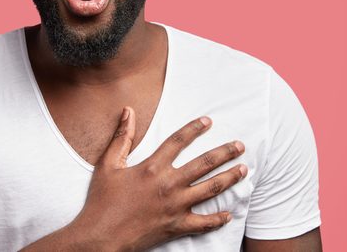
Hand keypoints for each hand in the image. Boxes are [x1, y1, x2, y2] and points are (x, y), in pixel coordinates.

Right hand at [71, 106, 246, 250]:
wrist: (101, 236)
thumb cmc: (102, 200)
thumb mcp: (108, 164)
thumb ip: (121, 137)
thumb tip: (128, 111)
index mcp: (151, 167)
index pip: (178, 141)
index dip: (194, 129)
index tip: (208, 121)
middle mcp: (168, 184)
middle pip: (203, 163)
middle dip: (224, 152)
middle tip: (239, 146)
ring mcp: (175, 207)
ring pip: (210, 189)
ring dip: (230, 178)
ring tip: (244, 169)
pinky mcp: (177, 226)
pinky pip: (204, 223)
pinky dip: (218, 219)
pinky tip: (228, 214)